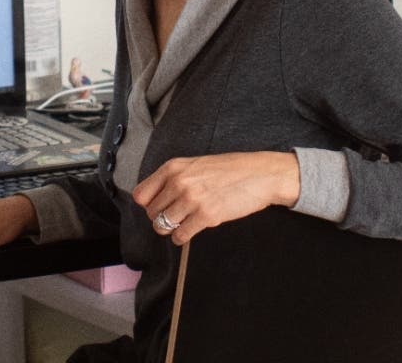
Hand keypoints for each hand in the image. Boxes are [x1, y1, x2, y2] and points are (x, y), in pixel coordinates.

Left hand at [132, 151, 300, 244]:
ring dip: (171, 229)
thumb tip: (151, 198)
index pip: (141, 194)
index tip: (158, 207)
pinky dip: (182, 237)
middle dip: (161, 218)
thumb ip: (173, 178)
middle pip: (152, 213)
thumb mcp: (195, 164)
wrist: (260, 174)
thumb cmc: (230, 169)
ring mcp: (192, 199)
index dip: (149, 205)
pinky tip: (191, 230)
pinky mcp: (206, 216)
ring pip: (163, 226)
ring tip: (184, 224)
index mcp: (174, 167)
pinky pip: (180, 235)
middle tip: (176, 217)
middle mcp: (179, 182)